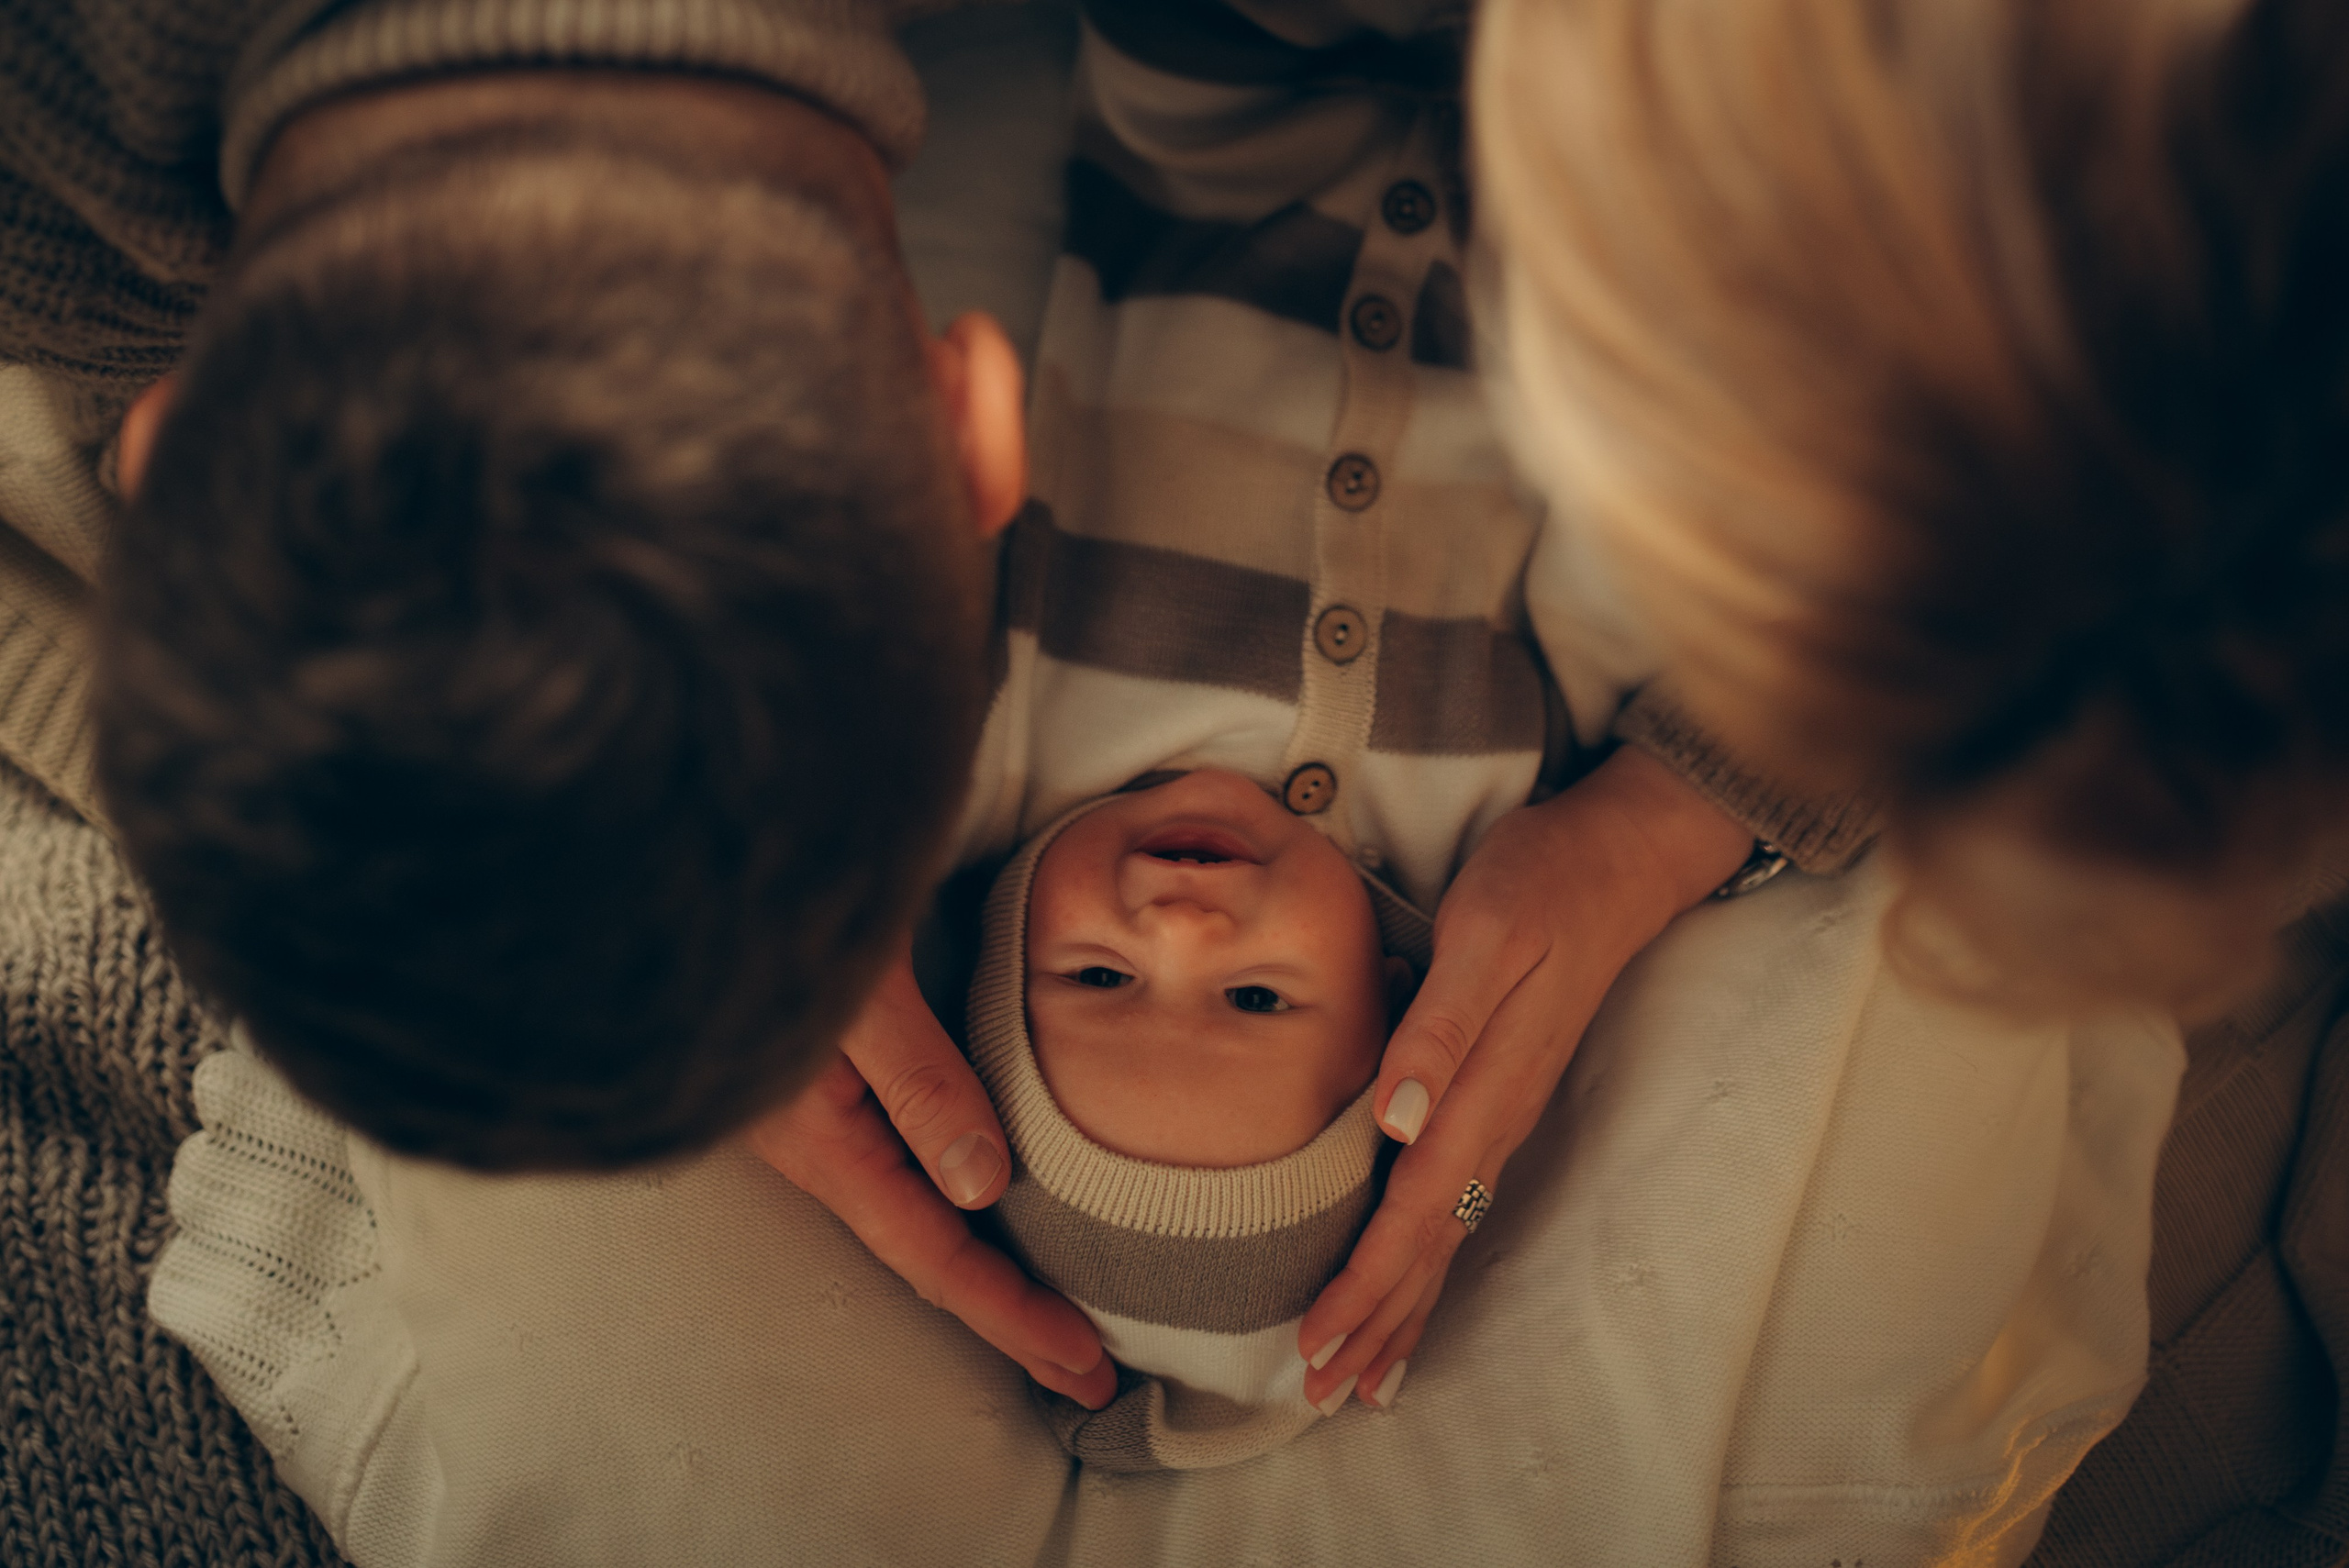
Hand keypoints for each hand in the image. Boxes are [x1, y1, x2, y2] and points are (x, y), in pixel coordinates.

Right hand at [743, 950, 1116, 1407]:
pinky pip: (900, 1163)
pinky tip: (981, 1198)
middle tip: (1088, 1375)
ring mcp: (814, 1113)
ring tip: (1054, 1305)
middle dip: (1007, 1314)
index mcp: (823, 1141)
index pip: (933, 1256)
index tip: (1082, 1365)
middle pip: (927, 1251)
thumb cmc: (777, 909)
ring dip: (984, 1263)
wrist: (696, 862)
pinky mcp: (822, 1075)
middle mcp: (816, 1144)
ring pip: (912, 1212)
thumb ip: (919, 1081)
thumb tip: (982, 1185)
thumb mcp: (861, 994)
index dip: (1010, 1314)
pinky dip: (955, 1197)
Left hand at [1298, 746, 1752, 1410]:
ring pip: (1448, 1237)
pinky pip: (1461, 1203)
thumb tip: (1394, 1122)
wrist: (1616, 857)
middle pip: (1431, 1249)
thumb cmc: (1539, 883)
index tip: (1315, 1343)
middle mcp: (1498, 1120)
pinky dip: (1430, 1262)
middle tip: (1318, 1393)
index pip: (1415, 1213)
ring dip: (1403, 1310)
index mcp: (1485, 1092)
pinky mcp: (1502, 1100)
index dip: (1365, 1285)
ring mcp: (1505, 1116)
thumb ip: (1439, 1029)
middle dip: (1376, 1324)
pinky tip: (1415, 1288)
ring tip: (1361, 1379)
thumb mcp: (1484, 934)